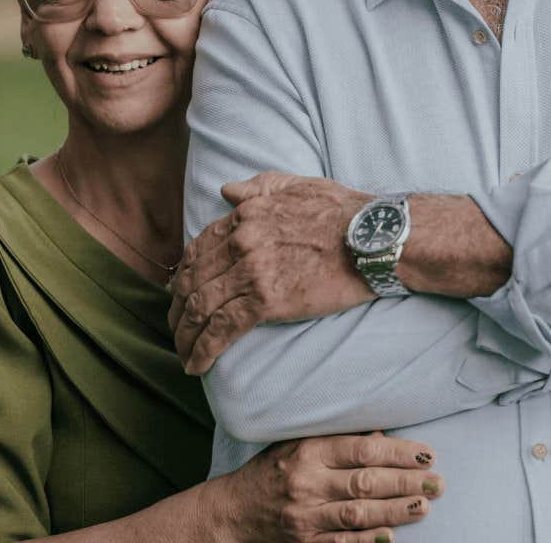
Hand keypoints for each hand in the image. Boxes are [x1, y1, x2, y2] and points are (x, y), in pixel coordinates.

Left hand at [169, 172, 375, 374]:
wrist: (373, 237)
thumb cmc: (342, 210)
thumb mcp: (296, 185)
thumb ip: (257, 187)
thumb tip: (226, 190)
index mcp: (245, 215)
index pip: (198, 249)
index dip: (185, 275)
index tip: (182, 293)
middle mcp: (241, 242)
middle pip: (193, 281)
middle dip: (178, 310)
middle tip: (177, 329)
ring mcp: (252, 272)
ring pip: (201, 307)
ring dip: (186, 335)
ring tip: (184, 353)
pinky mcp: (266, 301)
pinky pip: (223, 328)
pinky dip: (204, 349)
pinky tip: (197, 365)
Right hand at [219, 432, 442, 542]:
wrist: (233, 512)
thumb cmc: (271, 472)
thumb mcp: (297, 444)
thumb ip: (337, 440)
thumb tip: (380, 435)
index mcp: (308, 452)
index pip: (362, 450)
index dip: (398, 452)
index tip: (426, 455)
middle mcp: (306, 483)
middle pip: (365, 482)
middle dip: (405, 482)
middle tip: (437, 482)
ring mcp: (305, 516)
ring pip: (358, 514)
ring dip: (395, 511)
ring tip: (424, 505)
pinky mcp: (304, 542)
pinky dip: (368, 541)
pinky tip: (393, 536)